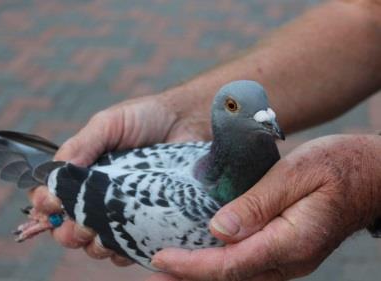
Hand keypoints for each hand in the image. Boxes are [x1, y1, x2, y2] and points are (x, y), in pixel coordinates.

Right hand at [28, 93, 211, 264]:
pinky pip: (127, 249)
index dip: (45, 204)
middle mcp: (98, 196)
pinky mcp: (145, 223)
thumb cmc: (145, 118)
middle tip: (78, 224)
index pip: (52, 196)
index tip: (50, 203)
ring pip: (94, 244)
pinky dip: (120, 252)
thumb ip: (82, 144)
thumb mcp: (108, 123)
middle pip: (68, 227)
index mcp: (82, 173)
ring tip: (99, 233)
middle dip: (66, 231)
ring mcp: (122, 212)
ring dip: (91, 245)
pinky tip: (124, 244)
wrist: (187, 122)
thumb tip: (57, 172)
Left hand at [149, 135, 380, 279]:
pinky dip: (219, 263)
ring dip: (201, 272)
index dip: (192, 265)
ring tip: (167, 269)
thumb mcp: (296, 174)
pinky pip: (246, 264)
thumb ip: (257, 204)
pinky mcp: (286, 251)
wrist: (370, 174)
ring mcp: (289, 259)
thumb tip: (218, 230)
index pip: (231, 264)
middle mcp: (290, 260)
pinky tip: (201, 255)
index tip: (159, 259)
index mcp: (292, 241)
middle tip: (152, 272)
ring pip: (237, 274)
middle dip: (188, 276)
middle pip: (230, 277)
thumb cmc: (337, 167)